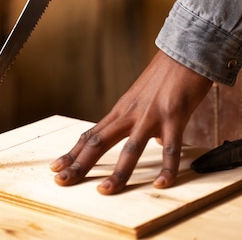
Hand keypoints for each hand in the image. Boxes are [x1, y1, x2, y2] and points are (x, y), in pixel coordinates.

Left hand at [49, 50, 213, 193]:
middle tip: (61, 181)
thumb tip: (156, 141)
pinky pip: (171, 147)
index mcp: (122, 110)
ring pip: (131, 149)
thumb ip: (145, 120)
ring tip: (105, 191)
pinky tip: (161, 183)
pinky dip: (167, 168)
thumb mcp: (146, 98)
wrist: (185, 49)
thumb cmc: (167, 74)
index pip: (91, 135)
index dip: (73, 153)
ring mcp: (151, 115)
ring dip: (118, 172)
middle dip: (79, 163)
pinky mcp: (174, 116)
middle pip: (99, 142)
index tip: (56, 167)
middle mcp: (131, 113)